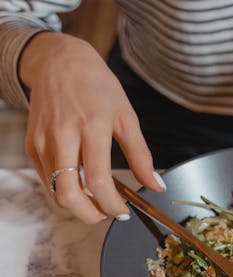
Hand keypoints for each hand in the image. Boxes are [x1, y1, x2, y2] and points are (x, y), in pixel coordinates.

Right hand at [19, 32, 165, 222]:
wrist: (58, 62)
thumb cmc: (96, 87)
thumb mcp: (126, 116)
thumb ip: (141, 155)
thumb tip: (156, 186)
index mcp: (92, 126)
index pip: (98, 179)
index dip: (111, 204)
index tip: (123, 211)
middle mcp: (63, 136)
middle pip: (69, 195)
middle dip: (90, 215)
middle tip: (106, 213)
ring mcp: (43, 142)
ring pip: (56, 192)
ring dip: (78, 205)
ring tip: (96, 198)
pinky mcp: (32, 145)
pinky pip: (47, 181)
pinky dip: (64, 190)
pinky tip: (80, 182)